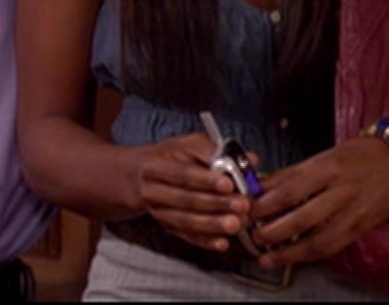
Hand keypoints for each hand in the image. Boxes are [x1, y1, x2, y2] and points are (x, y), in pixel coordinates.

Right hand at [127, 132, 254, 251]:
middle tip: (242, 205)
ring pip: (186, 221)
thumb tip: (250, 159)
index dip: (205, 179)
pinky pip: (187, 237)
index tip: (228, 183)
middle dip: (216, 204)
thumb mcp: (188, 145)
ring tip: (236, 224)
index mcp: (155, 166)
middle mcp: (152, 191)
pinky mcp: (167, 227)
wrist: (138, 178)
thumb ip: (217, 151)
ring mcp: (158, 212)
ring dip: (213, 224)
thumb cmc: (170, 157)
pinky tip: (223, 243)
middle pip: (185, 200)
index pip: (181, 174)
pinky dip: (205, 241)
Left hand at [244, 136, 388, 265]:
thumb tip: (261, 188)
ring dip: (288, 252)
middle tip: (252, 236)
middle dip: (272, 232)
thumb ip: (292, 174)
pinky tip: (293, 258)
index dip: (264, 204)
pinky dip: (309, 255)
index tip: (245, 211)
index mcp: (326, 168)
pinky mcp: (360, 229)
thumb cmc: (357, 157)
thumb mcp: (322, 157)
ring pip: (317, 240)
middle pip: (301, 218)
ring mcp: (352, 213)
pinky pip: (332, 247)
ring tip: (267, 256)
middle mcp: (340, 191)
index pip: (289, 189)